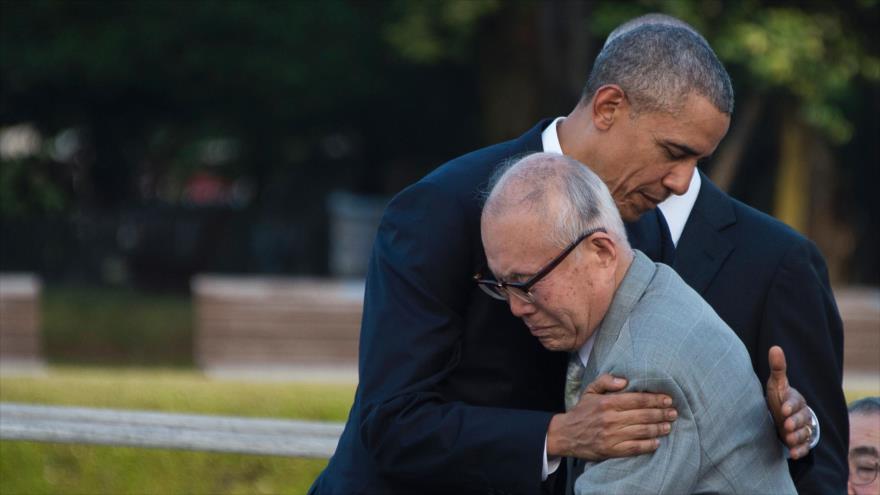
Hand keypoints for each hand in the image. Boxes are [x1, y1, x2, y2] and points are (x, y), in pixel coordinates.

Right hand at [546, 374, 676, 460]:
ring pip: (641, 431)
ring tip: (668, 426)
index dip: (655, 399)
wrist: (565, 434)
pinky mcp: (611, 450)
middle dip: (661, 413)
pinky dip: (648, 445)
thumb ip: (606, 381)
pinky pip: (634, 448)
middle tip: (673, 413)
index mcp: (607, 402)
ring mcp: (611, 435)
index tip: (668, 399)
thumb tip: (625, 379)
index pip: (637, 399)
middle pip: (643, 415)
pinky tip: (657, 442)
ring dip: (658, 429)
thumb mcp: (590, 391)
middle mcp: (610, 418)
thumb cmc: (581, 411)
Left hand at [766, 345, 812, 458]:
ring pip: (804, 433)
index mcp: (796, 400)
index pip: (795, 402)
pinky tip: (792, 453)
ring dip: (797, 437)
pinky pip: (804, 447)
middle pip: (802, 419)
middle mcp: (801, 415)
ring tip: (788, 439)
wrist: (783, 416)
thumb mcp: (777, 384)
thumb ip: (777, 368)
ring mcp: (802, 428)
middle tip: (786, 426)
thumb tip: (775, 347)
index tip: (783, 409)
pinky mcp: (800, 441)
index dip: (790, 406)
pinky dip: (800, 450)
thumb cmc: (779, 397)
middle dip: (795, 422)